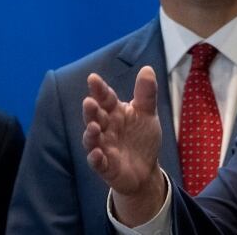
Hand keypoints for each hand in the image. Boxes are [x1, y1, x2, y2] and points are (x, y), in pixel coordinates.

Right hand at [82, 66, 165, 225]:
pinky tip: (96, 154)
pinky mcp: (105, 166)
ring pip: (92, 139)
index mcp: (115, 113)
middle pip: (95, 117)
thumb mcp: (147, 114)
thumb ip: (146, 94)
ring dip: (91, 134)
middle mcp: (105, 128)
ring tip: (93, 127)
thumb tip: (147, 68)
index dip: (99, 89)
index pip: (106, 98)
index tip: (92, 78)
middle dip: (91, 111)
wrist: (146, 168)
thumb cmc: (141, 137)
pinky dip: (95, 158)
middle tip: (89, 102)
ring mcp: (103, 147)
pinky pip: (97, 162)